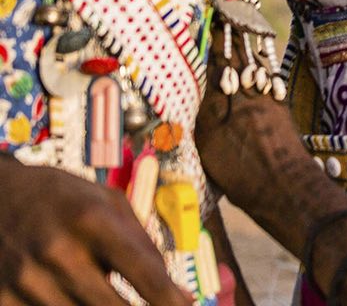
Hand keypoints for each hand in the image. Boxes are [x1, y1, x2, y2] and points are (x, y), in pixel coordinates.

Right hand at [0, 158, 190, 305]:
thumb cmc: (64, 199)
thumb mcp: (109, 204)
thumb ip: (145, 247)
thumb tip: (181, 296)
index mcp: (92, 220)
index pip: (141, 271)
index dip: (167, 298)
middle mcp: (57, 251)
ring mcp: (25, 279)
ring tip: (109, 297)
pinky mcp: (2, 298)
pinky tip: (76, 299)